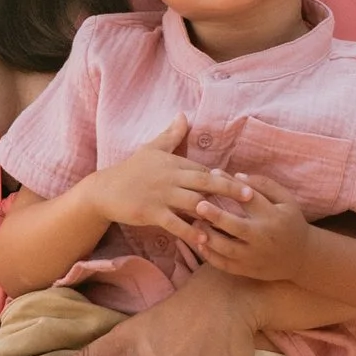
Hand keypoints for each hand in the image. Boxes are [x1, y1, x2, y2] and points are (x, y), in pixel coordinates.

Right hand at [87, 122, 249, 252]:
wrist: (105, 190)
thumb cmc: (131, 170)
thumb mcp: (152, 149)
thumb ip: (171, 135)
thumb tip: (184, 115)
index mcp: (174, 163)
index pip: (205, 170)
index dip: (224, 177)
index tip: (245, 184)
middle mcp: (170, 177)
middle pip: (204, 182)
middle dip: (228, 188)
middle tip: (250, 196)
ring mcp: (161, 195)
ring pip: (192, 203)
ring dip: (212, 213)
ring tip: (232, 223)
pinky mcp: (151, 212)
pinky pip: (174, 223)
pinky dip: (190, 231)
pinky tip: (204, 240)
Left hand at [191, 182, 313, 283]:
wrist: (301, 257)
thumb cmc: (290, 222)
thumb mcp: (286, 200)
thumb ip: (264, 185)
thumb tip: (237, 176)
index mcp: (272, 216)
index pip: (249, 198)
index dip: (230, 185)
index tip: (213, 173)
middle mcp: (262, 237)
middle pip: (236, 227)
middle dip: (216, 216)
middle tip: (198, 205)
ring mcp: (254, 256)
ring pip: (226, 249)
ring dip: (208, 236)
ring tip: (195, 224)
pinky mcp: (247, 270)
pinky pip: (224, 264)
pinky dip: (209, 255)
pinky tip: (199, 242)